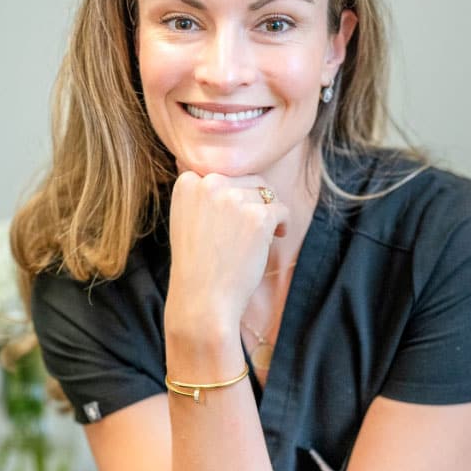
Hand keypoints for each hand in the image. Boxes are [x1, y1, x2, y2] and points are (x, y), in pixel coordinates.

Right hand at [166, 171, 289, 333]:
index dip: (232, 198)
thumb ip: (202, 193)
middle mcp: (208, 184)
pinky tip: (274, 239)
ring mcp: (233, 199)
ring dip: (268, 213)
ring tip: (260, 237)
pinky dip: (282, 224)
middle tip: (247, 232)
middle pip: (248, 180)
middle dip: (254, 203)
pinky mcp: (258, 217)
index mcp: (187, 182)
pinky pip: (282, 209)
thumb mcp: (187, 219)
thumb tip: (218, 169)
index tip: (228, 223)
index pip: (223, 175)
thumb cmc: (197, 265)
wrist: (202, 301)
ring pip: (266, 193)